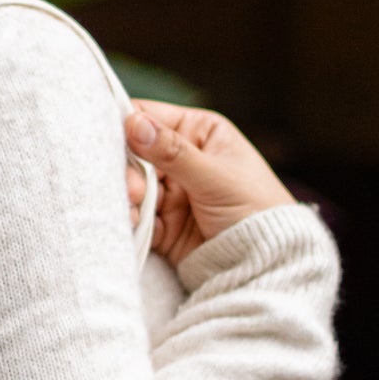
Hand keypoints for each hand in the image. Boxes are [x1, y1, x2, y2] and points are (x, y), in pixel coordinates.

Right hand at [124, 100, 295, 266]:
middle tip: (133, 190)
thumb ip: (172, 152)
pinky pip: (136, 215)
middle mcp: (181, 157)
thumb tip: (133, 122)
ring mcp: (170, 191)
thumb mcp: (214, 176)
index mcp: (198, 131)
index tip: (110, 141)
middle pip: (134, 154)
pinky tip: (134, 223)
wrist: (268, 262)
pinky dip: (131, 219)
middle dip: (128, 170)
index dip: (126, 126)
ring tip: (134, 207)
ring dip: (128, 196)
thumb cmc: (255, 208)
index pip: (151, 118)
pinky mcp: (163, 222)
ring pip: (132, 185)